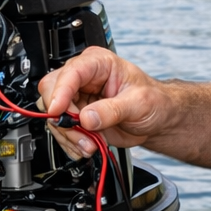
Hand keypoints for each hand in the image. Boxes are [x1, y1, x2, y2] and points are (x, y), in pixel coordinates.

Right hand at [37, 46, 172, 158]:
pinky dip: (70, 143)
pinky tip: (87, 146)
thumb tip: (86, 118)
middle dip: (63, 118)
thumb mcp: (139, 103)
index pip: (70, 73)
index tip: (59, 112)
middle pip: (52, 92)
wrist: (158, 120)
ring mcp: (77, 98)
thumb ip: (112, 110)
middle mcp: (83, 79)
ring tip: (91, 144)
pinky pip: (61, 130)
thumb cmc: (154, 101)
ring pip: (53, 115)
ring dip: (69, 135)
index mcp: (98, 63)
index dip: (60, 93)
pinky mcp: (76, 117)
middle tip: (81, 133)